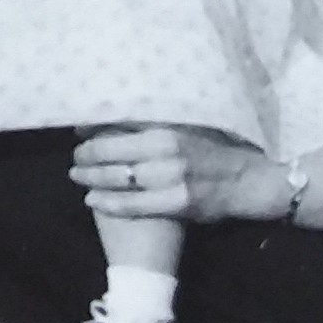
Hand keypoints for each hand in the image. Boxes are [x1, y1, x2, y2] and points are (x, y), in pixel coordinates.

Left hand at [70, 125, 284, 225]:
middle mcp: (167, 147)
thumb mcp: (188, 126)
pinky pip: (132, 204)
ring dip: (91, 177)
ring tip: (77, 176)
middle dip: (86, 154)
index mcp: (169, 125)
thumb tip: (120, 117)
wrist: (247, 181)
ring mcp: (171, 176)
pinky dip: (108, 202)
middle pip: (111, 150)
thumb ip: (157, 124)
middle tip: (75, 157)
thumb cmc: (215, 151)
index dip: (94, 127)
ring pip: (117, 177)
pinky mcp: (175, 202)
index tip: (79, 129)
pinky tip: (93, 200)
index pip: (119, 123)